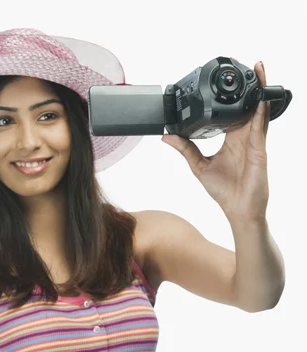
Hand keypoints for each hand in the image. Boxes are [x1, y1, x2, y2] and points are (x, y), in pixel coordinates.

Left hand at [161, 61, 270, 221]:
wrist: (238, 210)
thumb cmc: (224, 191)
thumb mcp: (198, 166)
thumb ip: (184, 148)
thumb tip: (166, 135)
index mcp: (232, 139)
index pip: (232, 112)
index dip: (231, 96)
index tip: (227, 80)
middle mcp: (244, 137)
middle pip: (248, 105)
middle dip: (250, 86)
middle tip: (249, 64)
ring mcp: (253, 142)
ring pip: (258, 110)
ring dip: (259, 90)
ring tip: (259, 69)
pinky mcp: (259, 150)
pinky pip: (260, 126)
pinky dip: (260, 110)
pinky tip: (259, 97)